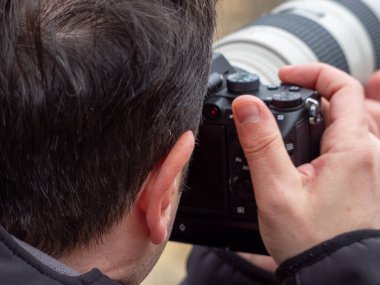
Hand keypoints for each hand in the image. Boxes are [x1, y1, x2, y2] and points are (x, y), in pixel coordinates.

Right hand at [232, 63, 379, 264]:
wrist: (336, 276)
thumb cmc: (313, 242)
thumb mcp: (276, 190)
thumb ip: (261, 143)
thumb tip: (247, 105)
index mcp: (353, 149)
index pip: (342, 87)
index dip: (313, 72)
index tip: (285, 75)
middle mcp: (370, 154)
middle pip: (344, 104)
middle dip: (311, 96)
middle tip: (280, 103)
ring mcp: (370, 168)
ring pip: (345, 125)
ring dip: (317, 117)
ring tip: (287, 128)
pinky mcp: (364, 181)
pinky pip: (348, 146)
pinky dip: (325, 138)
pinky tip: (303, 155)